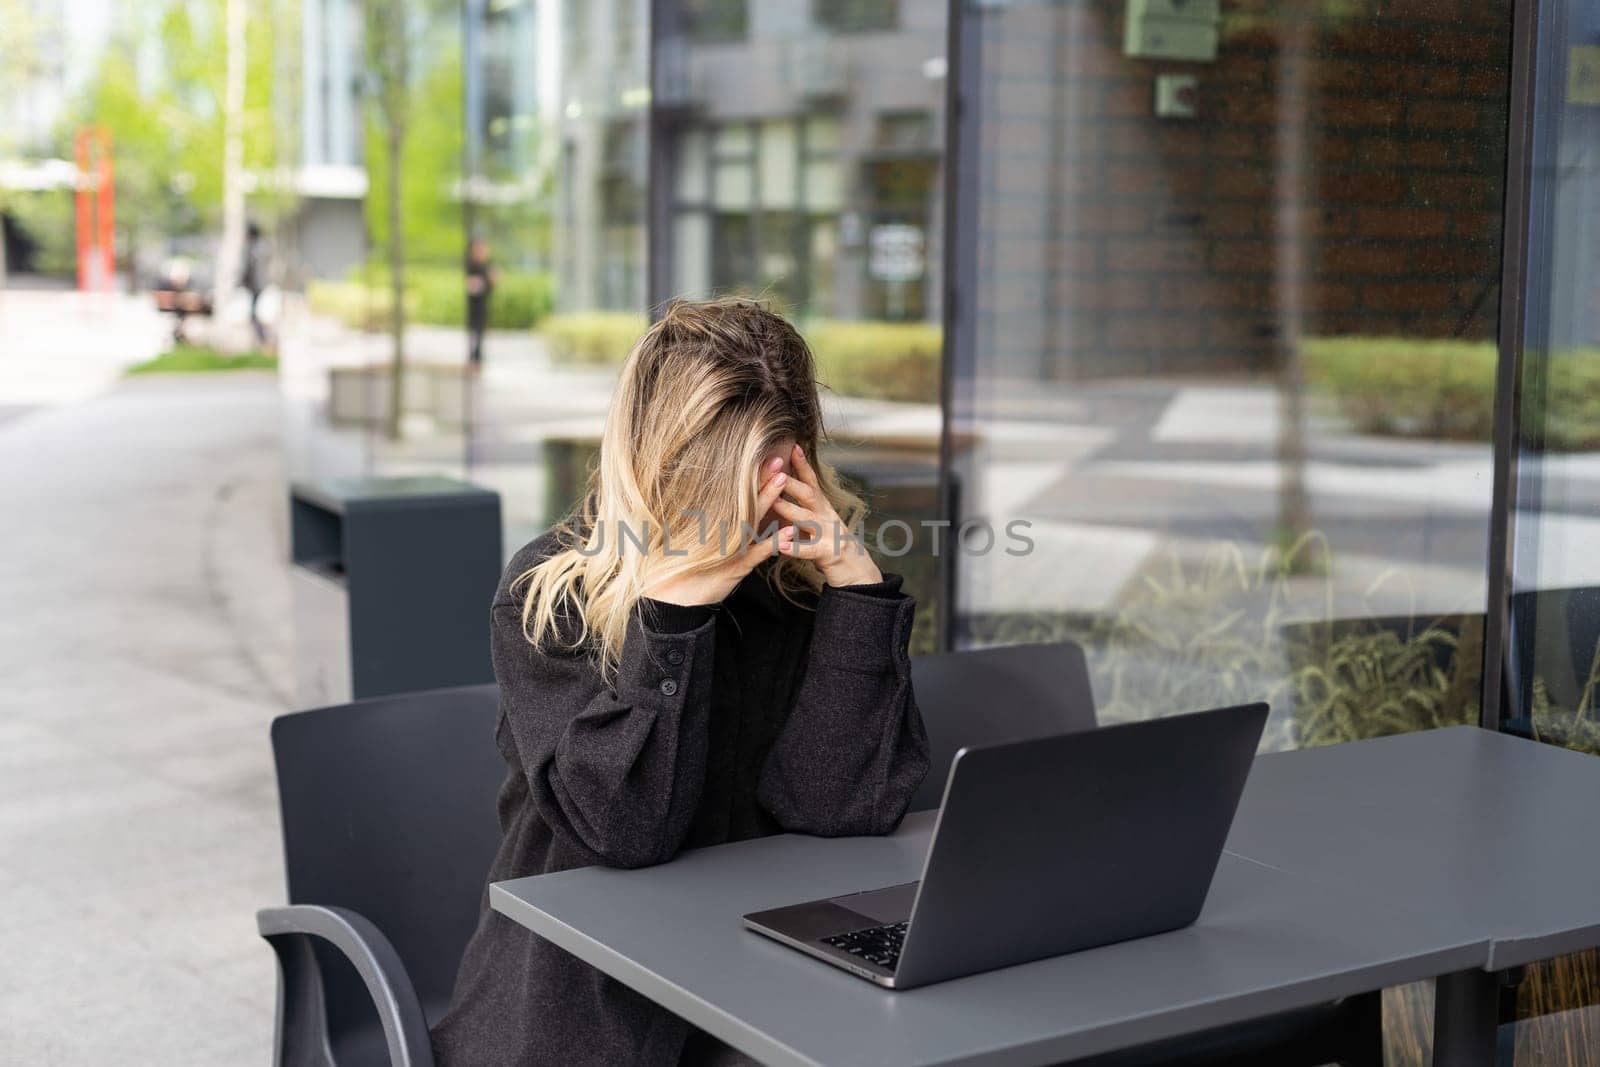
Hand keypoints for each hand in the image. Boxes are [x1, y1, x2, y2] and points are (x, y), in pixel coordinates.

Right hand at [643, 461, 791, 605]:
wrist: (672, 597)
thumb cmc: (681, 571)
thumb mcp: (692, 543)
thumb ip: (704, 525)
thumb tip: (712, 508)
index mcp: (713, 524)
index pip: (736, 496)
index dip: (752, 477)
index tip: (765, 459)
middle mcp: (721, 531)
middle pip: (745, 500)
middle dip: (762, 479)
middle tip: (778, 460)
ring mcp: (728, 547)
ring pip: (752, 518)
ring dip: (768, 499)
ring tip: (783, 481)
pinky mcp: (735, 566)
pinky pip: (757, 552)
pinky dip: (773, 541)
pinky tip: (789, 530)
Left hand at [771, 444, 883, 587]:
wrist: (858, 575)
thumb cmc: (833, 549)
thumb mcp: (820, 525)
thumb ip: (805, 511)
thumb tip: (784, 495)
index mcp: (824, 509)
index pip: (812, 482)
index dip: (802, 464)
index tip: (791, 446)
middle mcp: (828, 517)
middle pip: (809, 494)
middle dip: (790, 480)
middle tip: (772, 468)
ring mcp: (830, 535)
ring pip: (808, 519)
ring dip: (789, 508)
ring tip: (773, 500)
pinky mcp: (829, 554)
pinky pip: (810, 550)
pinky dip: (794, 547)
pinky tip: (780, 545)